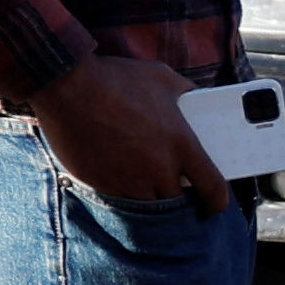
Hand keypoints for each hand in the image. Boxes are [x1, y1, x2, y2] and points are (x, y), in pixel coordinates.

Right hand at [19, 50, 227, 213]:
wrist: (67, 87)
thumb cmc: (117, 80)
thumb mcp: (163, 79)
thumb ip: (187, 95)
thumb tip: (198, 101)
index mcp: (181, 146)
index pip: (213, 188)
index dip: (217, 202)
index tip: (214, 204)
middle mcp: (158, 169)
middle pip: (178, 201)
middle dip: (178, 192)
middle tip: (172, 179)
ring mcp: (128, 180)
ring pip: (148, 202)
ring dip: (150, 192)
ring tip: (145, 172)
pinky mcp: (101, 183)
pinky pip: (120, 196)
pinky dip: (124, 188)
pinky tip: (120, 168)